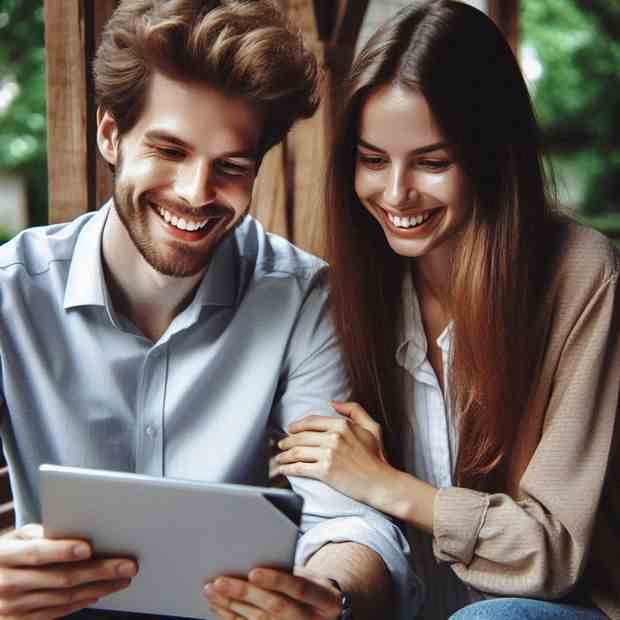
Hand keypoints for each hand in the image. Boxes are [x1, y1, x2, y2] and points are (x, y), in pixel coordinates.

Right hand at [0, 523, 137, 618]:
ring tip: (122, 578)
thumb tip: (78, 528)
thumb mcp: (14, 539)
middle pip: (61, 578)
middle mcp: (8, 583)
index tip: (89, 548)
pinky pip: (57, 612)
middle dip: (99, 571)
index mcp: (5, 556)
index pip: (38, 553)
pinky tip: (100, 592)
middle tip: (128, 565)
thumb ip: (41, 535)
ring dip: (98, 588)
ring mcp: (14, 607)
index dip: (63, 550)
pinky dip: (82, 602)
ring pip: (64, 598)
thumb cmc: (5, 555)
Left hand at [204, 566, 342, 618]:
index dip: (276, 581)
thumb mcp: (313, 578)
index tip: (253, 571)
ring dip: (231, 606)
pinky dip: (231, 617)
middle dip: (245, 594)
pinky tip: (218, 606)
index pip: (299, 588)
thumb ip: (289, 571)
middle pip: (275, 607)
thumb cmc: (314, 588)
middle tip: (219, 581)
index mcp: (325, 599)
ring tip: (211, 590)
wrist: (328, 614)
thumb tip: (254, 560)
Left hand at [274, 401, 393, 505]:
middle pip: (301, 436)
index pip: (311, 421)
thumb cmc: (376, 457)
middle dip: (287, 441)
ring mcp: (329, 454)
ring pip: (297, 451)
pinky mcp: (325, 471)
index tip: (290, 430)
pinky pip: (300, 467)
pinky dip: (288, 468)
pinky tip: (284, 469)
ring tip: (279, 458)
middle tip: (281, 445)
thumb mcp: (371, 427)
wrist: (381, 483)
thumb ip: (353, 410)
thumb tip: (332, 402)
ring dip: (284, 455)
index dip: (297, 425)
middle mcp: (334, 437)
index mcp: (342, 425)